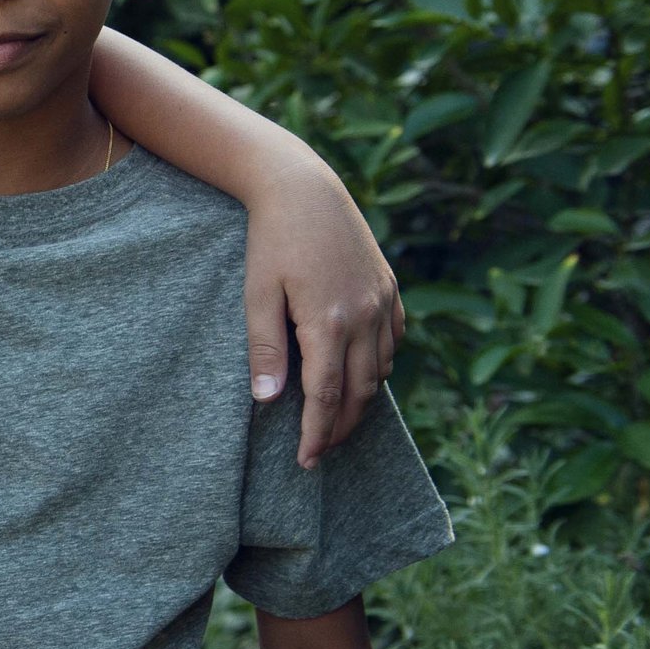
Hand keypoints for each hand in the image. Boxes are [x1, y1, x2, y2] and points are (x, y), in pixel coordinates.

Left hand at [243, 161, 402, 467]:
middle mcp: (365, 315)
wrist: (303, 188)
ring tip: (334, 420)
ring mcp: (383, 301)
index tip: (305, 461)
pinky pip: (393, 341)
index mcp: (329, 321)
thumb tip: (268, 401)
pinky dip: (379, 366)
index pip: (326, 396)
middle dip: (340, 427)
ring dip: (361, 400)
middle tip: (319, 452)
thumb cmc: (271, 241)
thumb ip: (264, 349)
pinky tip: (360, 377)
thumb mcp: (256, 295)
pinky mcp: (390, 287)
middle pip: (360, 391)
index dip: (316, 433)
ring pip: (382, 369)